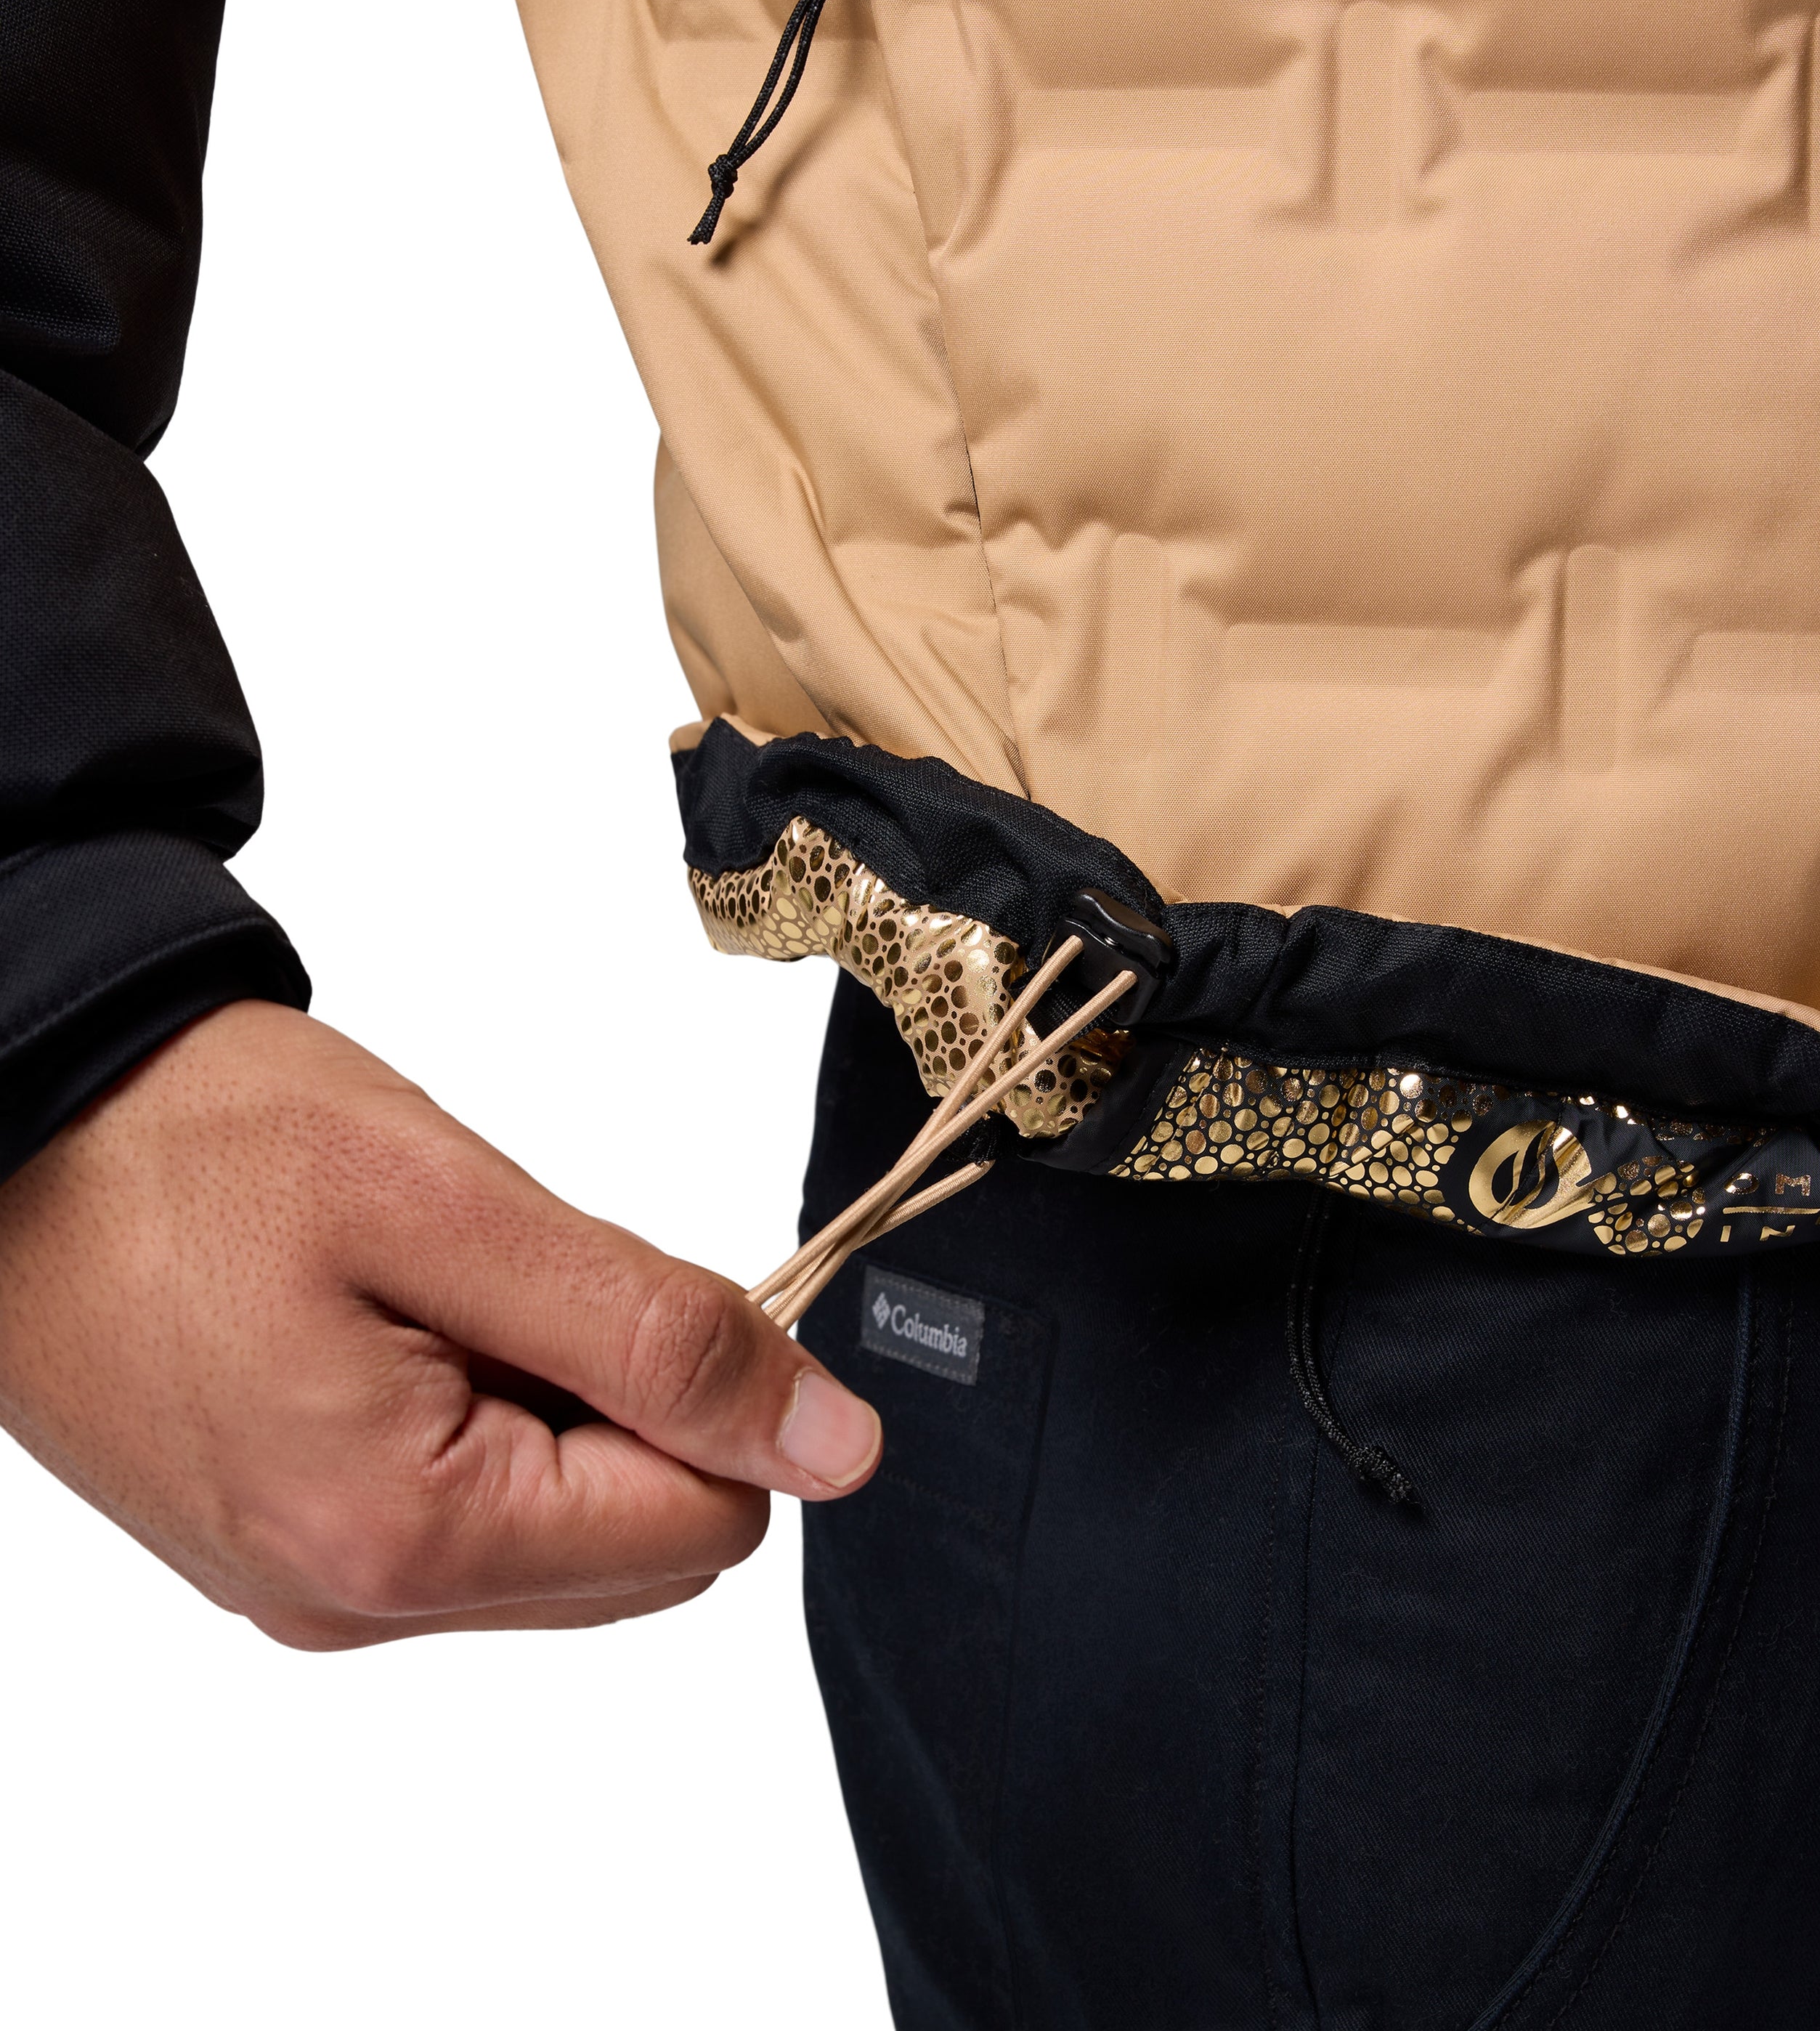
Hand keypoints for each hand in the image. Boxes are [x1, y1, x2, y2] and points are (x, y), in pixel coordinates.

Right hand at [0, 1001, 880, 1647]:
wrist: (14, 1118)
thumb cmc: (200, 1139)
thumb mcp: (453, 1205)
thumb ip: (657, 1336)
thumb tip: (837, 1448)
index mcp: (400, 1539)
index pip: (705, 1524)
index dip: (716, 1389)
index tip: (630, 1277)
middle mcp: (352, 1602)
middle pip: (640, 1547)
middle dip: (637, 1406)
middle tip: (524, 1271)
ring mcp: (310, 1586)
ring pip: (562, 1534)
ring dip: (561, 1406)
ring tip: (445, 1288)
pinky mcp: (284, 1545)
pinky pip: (467, 1516)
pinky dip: (486, 1414)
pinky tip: (400, 1320)